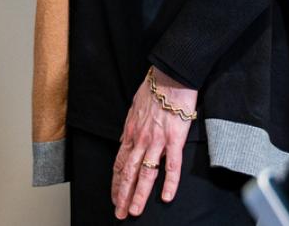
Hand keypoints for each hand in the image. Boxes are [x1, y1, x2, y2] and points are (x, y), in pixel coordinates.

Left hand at [111, 67, 197, 218]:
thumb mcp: (134, 107)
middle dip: (122, 194)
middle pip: (128, 171)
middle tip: (119, 213)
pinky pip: (171, 165)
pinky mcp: (174, 138)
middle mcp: (140, 138)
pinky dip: (169, 183)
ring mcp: (157, 140)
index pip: (120, 162)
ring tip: (134, 212)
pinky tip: (166, 197)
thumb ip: (131, 126)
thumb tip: (126, 139)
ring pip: (145, 172)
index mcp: (131, 131)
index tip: (114, 196)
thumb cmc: (154, 88)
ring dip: (139, 194)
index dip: (116, 181)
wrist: (170, 75)